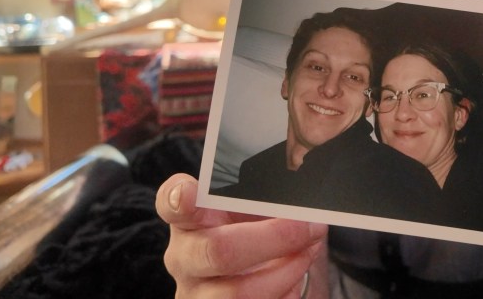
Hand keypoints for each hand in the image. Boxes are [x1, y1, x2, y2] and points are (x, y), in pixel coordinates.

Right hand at [155, 173, 327, 297]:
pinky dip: (287, 294)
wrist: (246, 272)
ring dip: (287, 271)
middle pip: (219, 251)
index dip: (178, 199)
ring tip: (307, 253)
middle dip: (276, 238)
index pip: (172, 204)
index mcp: (189, 220)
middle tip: (310, 227)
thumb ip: (266, 198)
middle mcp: (185, 258)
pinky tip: (293, 281)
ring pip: (240, 293)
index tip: (188, 193)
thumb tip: (305, 202)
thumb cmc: (247, 232)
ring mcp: (197, 293)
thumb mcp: (249, 210)